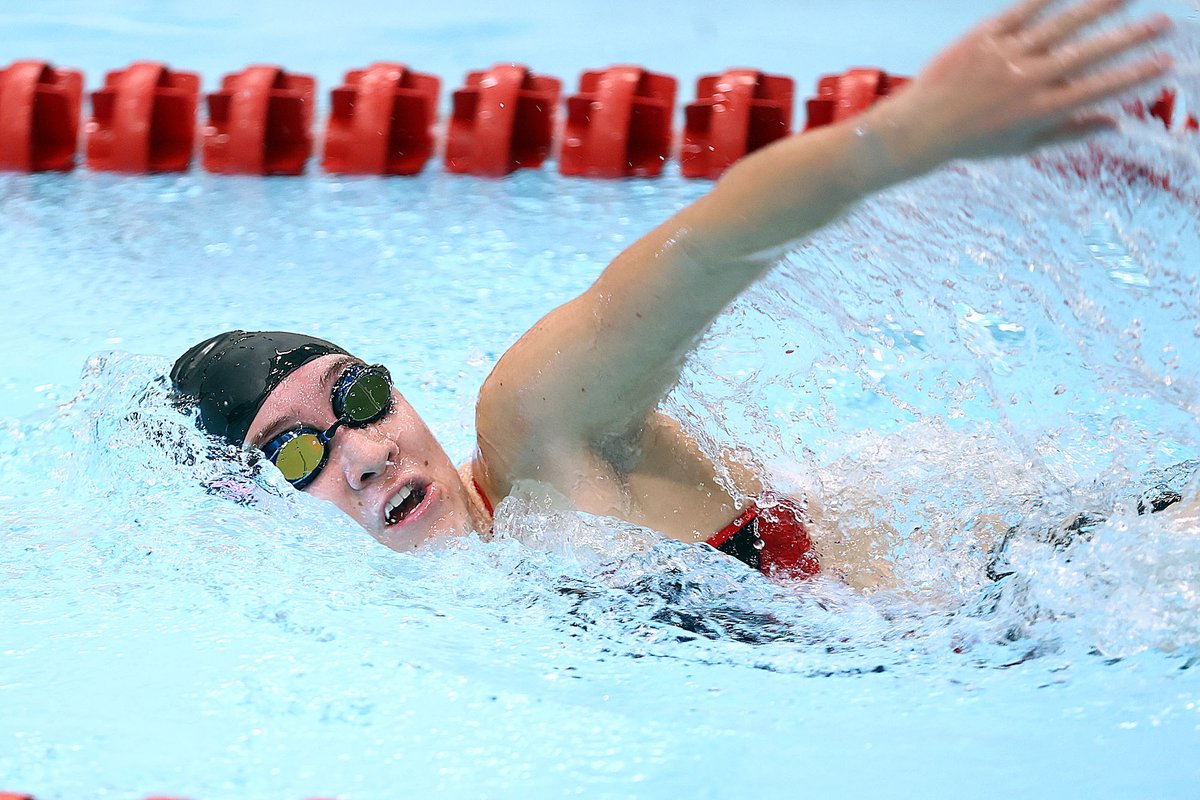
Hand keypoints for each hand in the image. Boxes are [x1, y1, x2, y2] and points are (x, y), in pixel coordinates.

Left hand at [875, 0, 1171, 171]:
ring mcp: (1006, 56)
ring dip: (1100, 7)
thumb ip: (1069, 133)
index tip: (1164, 63)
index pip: (1098, 89)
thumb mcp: (1023, 147)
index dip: (1134, 76)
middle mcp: (1027, 81)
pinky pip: (1022, 10)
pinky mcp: (983, 37)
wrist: (919, 129)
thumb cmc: (973, 141)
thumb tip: (1115, 124)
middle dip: (1131, 38)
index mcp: (1040, 111)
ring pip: (1062, 25)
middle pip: (1089, 54)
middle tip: (1163, 23)